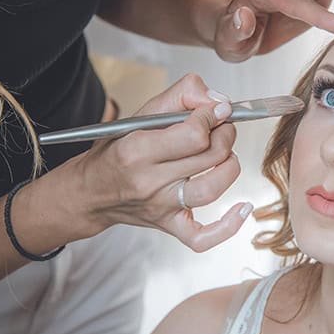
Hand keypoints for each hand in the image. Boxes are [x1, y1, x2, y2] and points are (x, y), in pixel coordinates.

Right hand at [74, 75, 251, 251]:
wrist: (90, 193)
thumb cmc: (116, 152)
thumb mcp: (139, 114)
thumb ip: (180, 96)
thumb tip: (217, 100)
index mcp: (137, 150)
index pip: (194, 134)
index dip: (212, 116)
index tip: (214, 110)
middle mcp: (149, 181)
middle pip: (209, 157)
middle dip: (225, 134)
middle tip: (221, 127)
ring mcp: (161, 207)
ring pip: (211, 190)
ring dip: (230, 166)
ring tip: (226, 154)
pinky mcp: (169, 225)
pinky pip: (202, 237)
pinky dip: (227, 227)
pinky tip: (242, 208)